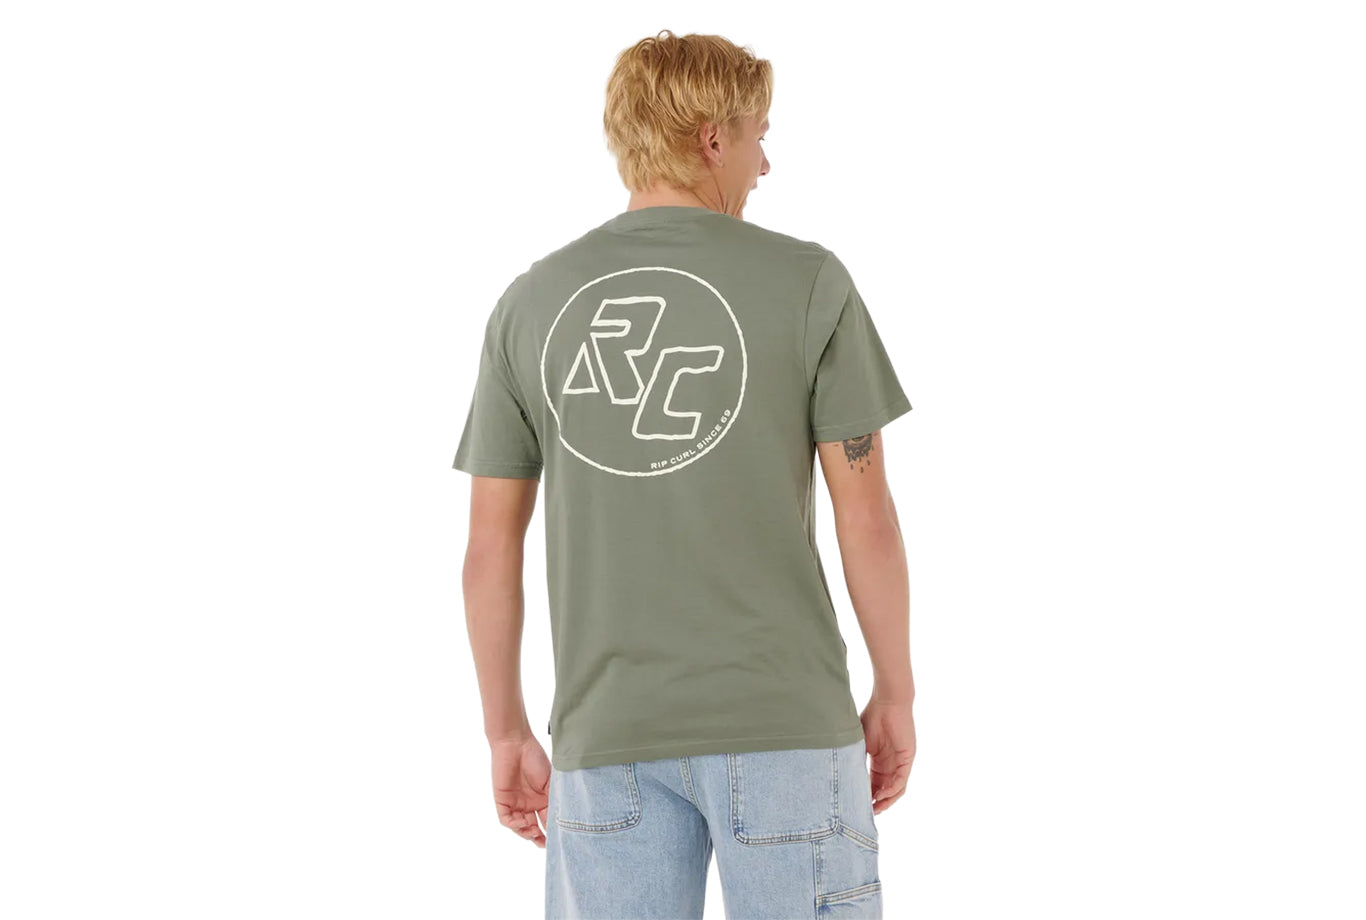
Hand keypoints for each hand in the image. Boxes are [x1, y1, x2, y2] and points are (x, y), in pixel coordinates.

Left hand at [490, 735, 550, 847]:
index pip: (548, 821)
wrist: (516, 744)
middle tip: (545, 844)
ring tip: (534, 834)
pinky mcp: (502, 801)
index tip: (559, 840)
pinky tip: (522, 823)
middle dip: (539, 838)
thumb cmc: (536, 758)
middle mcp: (529, 804)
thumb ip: (554, 801)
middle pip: (533, 828)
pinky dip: (514, 824)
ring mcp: (516, 803)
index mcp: (543, 800)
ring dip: (526, 833)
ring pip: (520, 827)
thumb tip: (562, 822)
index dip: (553, 832)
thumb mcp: (550, 782)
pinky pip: (506, 819)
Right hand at [860, 694, 914, 814]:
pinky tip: (880, 796)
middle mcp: (891, 764)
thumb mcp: (859, 743)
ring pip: (895, 789)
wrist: (887, 701)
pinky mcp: (908, 759)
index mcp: (879, 761)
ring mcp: (900, 762)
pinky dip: (891, 790)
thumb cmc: (872, 717)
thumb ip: (854, 759)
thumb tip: (841, 776)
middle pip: (884, 790)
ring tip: (874, 810)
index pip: (873, 784)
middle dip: (875, 804)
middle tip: (864, 815)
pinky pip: (901, 780)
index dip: (865, 796)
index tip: (855, 806)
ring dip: (885, 801)